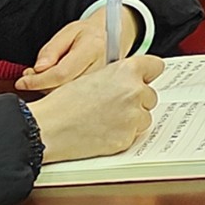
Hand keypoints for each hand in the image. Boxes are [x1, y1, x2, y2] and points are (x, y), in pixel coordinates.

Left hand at [15, 4, 137, 92]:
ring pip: (68, 98)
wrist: (113, 37)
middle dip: (41, 86)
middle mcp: (101, 69)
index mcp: (93, 48)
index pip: (61, 73)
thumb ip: (51, 50)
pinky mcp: (102, 93)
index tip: (22, 81)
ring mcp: (104, 84)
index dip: (38, 81)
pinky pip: (75, 100)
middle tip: (30, 77)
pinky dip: (60, 94)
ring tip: (43, 77)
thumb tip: (38, 70)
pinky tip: (54, 84)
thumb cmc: (87, 34)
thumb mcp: (68, 32)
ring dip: (49, 91)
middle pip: (64, 89)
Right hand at [28, 52, 165, 161]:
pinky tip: (101, 132)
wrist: (48, 127)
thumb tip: (132, 81)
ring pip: (144, 117)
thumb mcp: (93, 76)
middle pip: (150, 95)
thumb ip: (119, 77)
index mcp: (127, 71)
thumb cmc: (63, 102)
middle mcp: (135, 91)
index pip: (156, 67)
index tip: (143, 80)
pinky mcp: (127, 138)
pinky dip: (121, 135)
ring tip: (104, 120)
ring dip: (131, 119)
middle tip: (112, 106)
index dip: (147, 74)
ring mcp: (133, 116)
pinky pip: (132, 135)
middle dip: (136, 101)